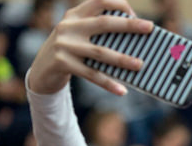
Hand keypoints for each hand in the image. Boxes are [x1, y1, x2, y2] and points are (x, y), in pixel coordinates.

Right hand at [26, 0, 151, 95]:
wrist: (42, 69)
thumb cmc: (72, 49)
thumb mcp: (80, 33)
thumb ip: (99, 31)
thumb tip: (137, 41)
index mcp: (75, 14)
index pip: (99, 1)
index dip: (119, 5)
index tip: (136, 15)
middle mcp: (68, 26)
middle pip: (103, 24)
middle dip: (129, 25)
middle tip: (149, 27)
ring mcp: (64, 44)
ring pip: (99, 51)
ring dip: (122, 58)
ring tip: (140, 65)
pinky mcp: (62, 63)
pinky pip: (91, 74)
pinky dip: (108, 83)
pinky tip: (122, 90)